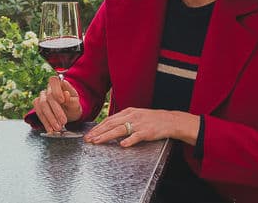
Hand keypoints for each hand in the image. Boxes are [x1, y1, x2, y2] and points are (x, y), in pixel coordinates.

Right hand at [31, 75, 81, 133]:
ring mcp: (42, 97)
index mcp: (59, 84)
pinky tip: (50, 129)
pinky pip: (39, 112)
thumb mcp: (76, 104)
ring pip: (42, 105)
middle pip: (49, 97)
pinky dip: (45, 122)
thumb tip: (66, 94)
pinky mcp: (38, 105)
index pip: (54, 81)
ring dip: (50, 118)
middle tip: (63, 121)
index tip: (62, 100)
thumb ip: (72, 100)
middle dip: (56, 111)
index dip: (56, 90)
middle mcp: (48, 89)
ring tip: (58, 128)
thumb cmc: (73, 106)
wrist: (69, 114)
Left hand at [84, 108, 199, 146]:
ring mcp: (139, 124)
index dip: (98, 127)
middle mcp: (131, 116)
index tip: (89, 133)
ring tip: (97, 141)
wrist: (169, 120)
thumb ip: (124, 120)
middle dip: (98, 132)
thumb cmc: (152, 119)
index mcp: (128, 112)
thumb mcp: (136, 115)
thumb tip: (110, 126)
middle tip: (88, 139)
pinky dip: (129, 140)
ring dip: (107, 136)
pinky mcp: (147, 132)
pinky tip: (122, 144)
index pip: (109, 120)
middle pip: (111, 124)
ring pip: (120, 130)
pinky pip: (136, 136)